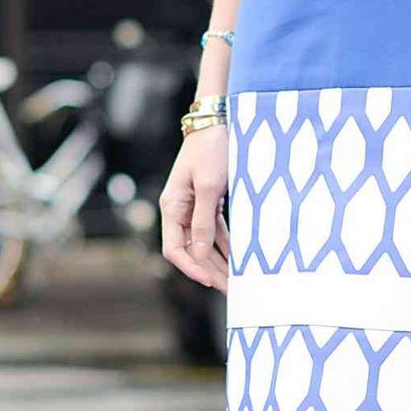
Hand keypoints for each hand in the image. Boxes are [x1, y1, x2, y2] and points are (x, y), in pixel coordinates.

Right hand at [159, 128, 229, 291]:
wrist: (220, 121)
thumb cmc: (211, 149)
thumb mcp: (210, 187)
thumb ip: (203, 222)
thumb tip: (198, 254)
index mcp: (172, 206)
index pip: (173, 248)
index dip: (191, 268)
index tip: (210, 281)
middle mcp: (179, 209)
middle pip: (190, 249)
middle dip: (209, 270)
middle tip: (230, 289)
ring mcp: (193, 205)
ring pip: (204, 242)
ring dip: (219, 260)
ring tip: (236, 279)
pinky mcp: (209, 200)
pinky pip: (215, 229)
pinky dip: (226, 244)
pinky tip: (239, 257)